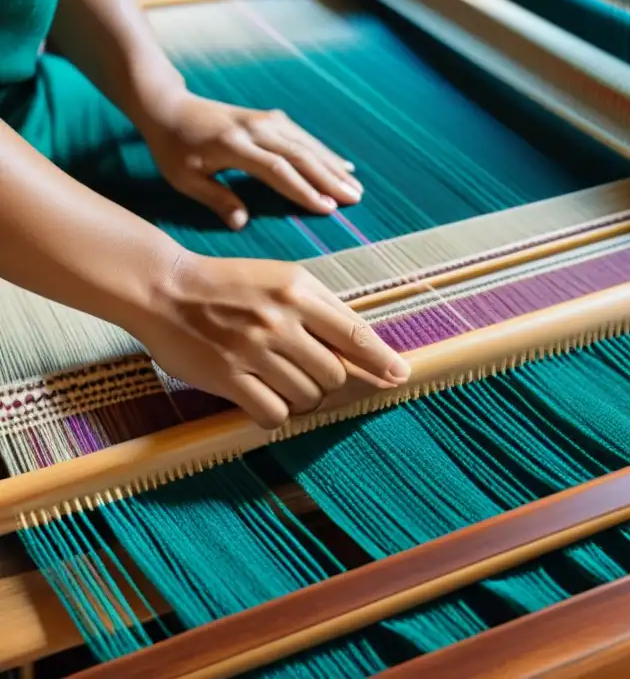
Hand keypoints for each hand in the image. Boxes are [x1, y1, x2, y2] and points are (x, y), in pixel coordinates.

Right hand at [130, 252, 409, 427]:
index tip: (400, 375)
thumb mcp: (282, 279)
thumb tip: (368, 346)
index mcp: (299, 291)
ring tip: (282, 382)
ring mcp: (253, 349)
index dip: (383, 360)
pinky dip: (277, 414)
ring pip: (307, 397)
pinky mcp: (228, 376)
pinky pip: (274, 413)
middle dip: (330, 383)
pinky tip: (265, 400)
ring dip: (303, 399)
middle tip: (309, 375)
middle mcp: (281, 319)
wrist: (164, 288)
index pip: (355, 334)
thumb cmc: (231, 285)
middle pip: (335, 374)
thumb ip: (323, 308)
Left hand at [142, 92, 362, 229]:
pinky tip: (342, 166)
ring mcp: (266, 120)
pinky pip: (303, 137)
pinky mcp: (271, 118)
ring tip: (356, 188)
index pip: (276, 170)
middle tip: (354, 200)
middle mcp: (255, 129)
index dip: (303, 190)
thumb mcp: (184, 178)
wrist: (170, 106)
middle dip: (329, 180)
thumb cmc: (173, 148)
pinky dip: (325, 153)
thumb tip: (242, 224)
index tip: (327, 208)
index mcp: (233, 146)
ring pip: (307, 145)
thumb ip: (215, 199)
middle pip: (300, 156)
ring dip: (333, 167)